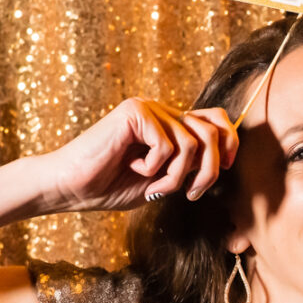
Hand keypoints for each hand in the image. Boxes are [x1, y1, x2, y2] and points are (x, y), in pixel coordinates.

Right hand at [35, 98, 238, 214]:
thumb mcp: (162, 179)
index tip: (226, 168)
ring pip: (192, 143)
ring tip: (153, 182)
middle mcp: (160, 110)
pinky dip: (154, 167)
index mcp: (169, 123)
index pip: (216, 119)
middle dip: (208, 170)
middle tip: (191, 194)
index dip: (230, 142)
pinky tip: (132, 167)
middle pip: (212, 132)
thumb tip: (223, 160)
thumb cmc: (111, 186)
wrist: (72, 187)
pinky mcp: (134, 112)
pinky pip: (167, 145)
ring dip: (177, 175)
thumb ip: (189, 167)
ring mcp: (147, 108)